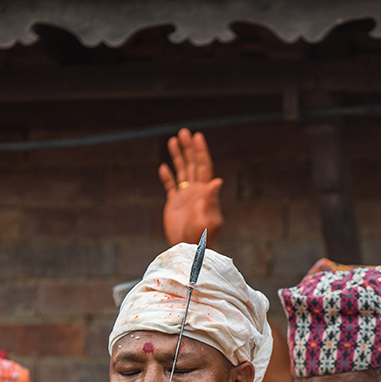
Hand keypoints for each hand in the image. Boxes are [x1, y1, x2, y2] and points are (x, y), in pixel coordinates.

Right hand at [159, 128, 223, 246]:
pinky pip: (170, 187)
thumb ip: (211, 199)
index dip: (200, 151)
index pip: (203, 166)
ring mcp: (185, 197)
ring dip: (178, 157)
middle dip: (188, 148)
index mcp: (204, 191)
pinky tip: (164, 167)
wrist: (191, 249)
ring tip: (173, 140)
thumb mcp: (208, 218)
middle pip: (192, 164)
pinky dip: (167, 177)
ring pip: (181, 172)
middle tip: (183, 132)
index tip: (197, 136)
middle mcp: (196, 191)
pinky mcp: (174, 205)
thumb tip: (217, 180)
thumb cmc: (202, 236)